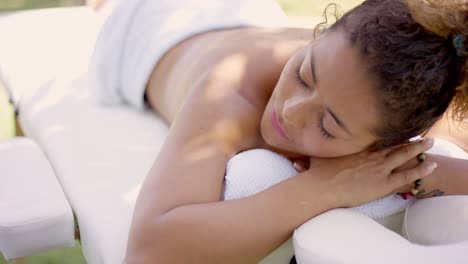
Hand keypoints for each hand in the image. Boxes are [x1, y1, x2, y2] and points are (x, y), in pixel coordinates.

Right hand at [298, 138, 436, 207]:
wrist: (321, 187)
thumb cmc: (317, 171)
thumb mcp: (319, 152)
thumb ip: (322, 144)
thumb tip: (310, 134)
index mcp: (358, 147)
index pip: (379, 138)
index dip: (390, 134)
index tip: (398, 129)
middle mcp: (371, 154)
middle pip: (394, 144)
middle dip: (408, 138)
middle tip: (420, 133)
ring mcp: (379, 168)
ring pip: (404, 155)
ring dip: (418, 148)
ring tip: (430, 143)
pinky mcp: (383, 183)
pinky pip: (407, 175)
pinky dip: (420, 170)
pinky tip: (432, 165)